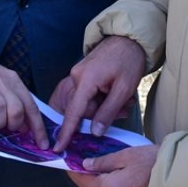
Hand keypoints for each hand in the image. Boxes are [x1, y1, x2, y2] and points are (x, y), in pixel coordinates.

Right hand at [0, 47, 48, 148]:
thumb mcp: (1, 83)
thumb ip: (14, 101)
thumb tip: (25, 126)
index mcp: (12, 80)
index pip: (31, 106)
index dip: (38, 127)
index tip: (43, 145)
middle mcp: (0, 80)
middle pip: (16, 108)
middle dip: (14, 124)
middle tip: (6, 128)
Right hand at [51, 36, 145, 152]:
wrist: (128, 39)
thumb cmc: (129, 61)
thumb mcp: (123, 89)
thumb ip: (108, 112)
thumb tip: (94, 133)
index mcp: (85, 80)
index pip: (73, 111)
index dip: (66, 132)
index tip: (58, 148)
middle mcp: (76, 76)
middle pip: (83, 108)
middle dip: (103, 112)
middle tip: (125, 108)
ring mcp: (77, 74)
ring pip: (87, 102)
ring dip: (105, 105)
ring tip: (125, 99)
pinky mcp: (81, 74)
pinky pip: (88, 94)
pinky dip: (102, 98)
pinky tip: (116, 93)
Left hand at [67, 144, 158, 186]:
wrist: (178, 176)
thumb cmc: (152, 162)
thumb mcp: (124, 156)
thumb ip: (103, 162)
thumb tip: (86, 165)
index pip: (84, 182)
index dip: (74, 172)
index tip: (68, 162)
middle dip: (91, 175)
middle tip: (87, 158)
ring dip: (106, 180)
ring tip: (107, 163)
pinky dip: (117, 185)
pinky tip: (121, 173)